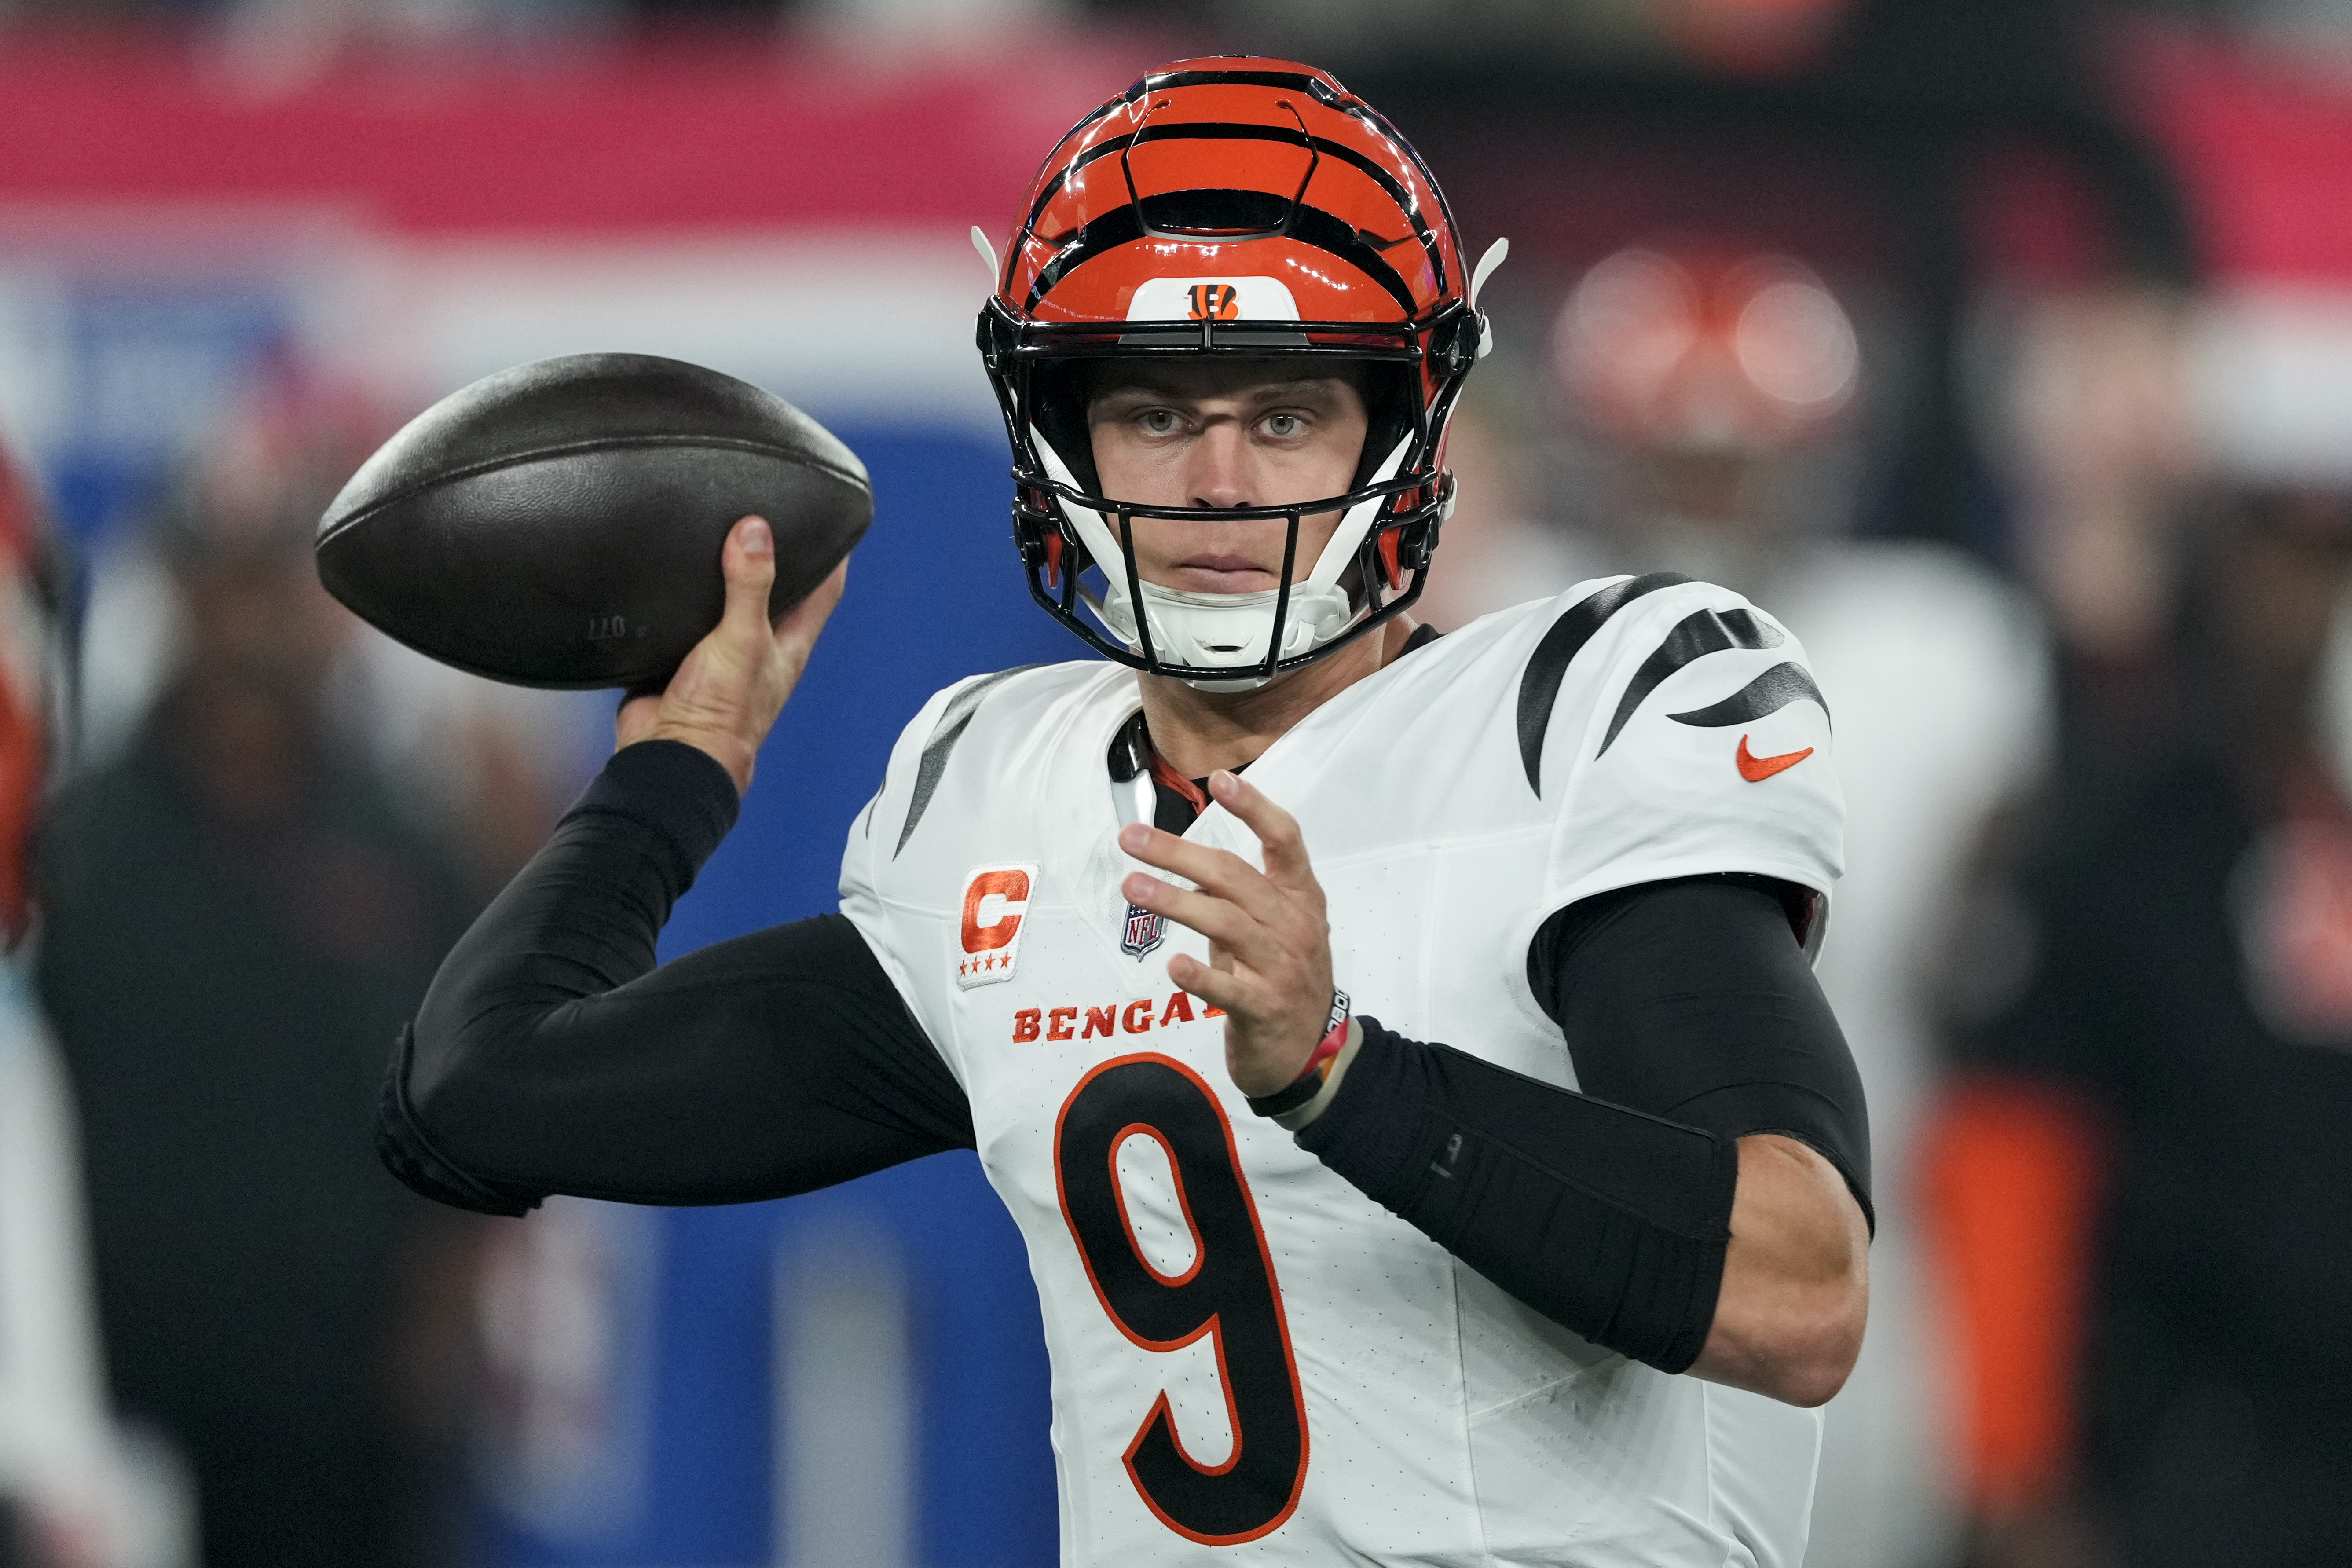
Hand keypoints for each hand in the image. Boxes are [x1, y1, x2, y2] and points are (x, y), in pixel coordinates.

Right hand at [615, 516, 847, 794]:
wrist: (671, 753)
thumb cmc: (722, 716)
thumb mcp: (743, 640)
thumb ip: (750, 587)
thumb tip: (756, 533)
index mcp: (788, 642)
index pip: (823, 590)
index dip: (831, 555)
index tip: (830, 522)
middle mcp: (760, 645)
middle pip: (775, 591)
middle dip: (773, 557)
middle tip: (765, 517)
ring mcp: (721, 652)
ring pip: (728, 602)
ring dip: (723, 575)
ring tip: (717, 534)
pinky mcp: (683, 657)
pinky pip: (687, 617)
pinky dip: (683, 596)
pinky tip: (673, 574)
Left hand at [1118, 772, 1333, 1096]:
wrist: (1311, 1053)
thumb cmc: (1284, 979)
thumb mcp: (1272, 931)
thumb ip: (1236, 898)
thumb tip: (1186, 864)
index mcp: (1301, 897)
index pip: (1284, 840)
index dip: (1254, 808)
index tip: (1219, 780)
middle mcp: (1296, 926)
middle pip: (1235, 876)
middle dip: (1179, 853)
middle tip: (1130, 839)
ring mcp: (1283, 968)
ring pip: (1227, 923)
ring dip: (1175, 902)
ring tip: (1132, 887)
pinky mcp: (1265, 1010)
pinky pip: (1229, 989)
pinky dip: (1200, 975)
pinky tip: (1172, 965)